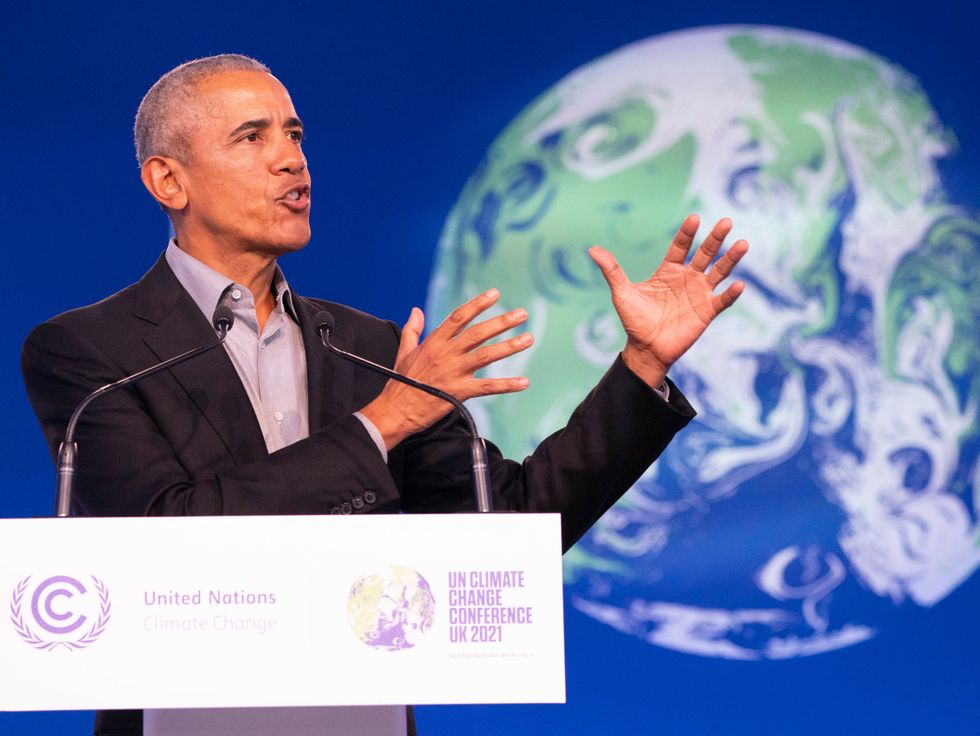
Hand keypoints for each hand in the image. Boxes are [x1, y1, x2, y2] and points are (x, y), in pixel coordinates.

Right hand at [359, 289, 532, 448]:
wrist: (395, 411)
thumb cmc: (400, 382)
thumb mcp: (404, 351)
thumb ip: (412, 329)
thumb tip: (416, 310)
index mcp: (433, 342)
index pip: (458, 317)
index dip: (477, 304)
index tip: (494, 293)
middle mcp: (446, 354)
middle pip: (478, 333)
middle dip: (501, 322)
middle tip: (522, 314)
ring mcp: (453, 372)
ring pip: (486, 355)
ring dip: (509, 347)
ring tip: (528, 339)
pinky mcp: (458, 392)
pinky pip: (487, 387)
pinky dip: (507, 385)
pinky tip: (523, 382)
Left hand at [589, 214, 747, 387]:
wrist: (645, 349)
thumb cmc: (634, 320)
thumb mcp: (622, 293)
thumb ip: (612, 270)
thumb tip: (592, 249)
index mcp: (669, 271)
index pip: (680, 246)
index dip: (687, 233)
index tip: (694, 218)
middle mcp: (687, 278)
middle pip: (705, 254)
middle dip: (716, 238)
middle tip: (727, 222)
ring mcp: (699, 294)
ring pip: (719, 272)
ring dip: (731, 259)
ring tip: (742, 244)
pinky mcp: (706, 312)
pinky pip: (722, 301)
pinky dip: (730, 294)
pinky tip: (739, 284)